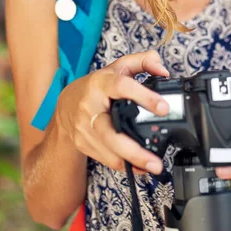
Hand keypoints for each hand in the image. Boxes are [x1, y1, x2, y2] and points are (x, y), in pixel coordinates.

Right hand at [55, 50, 170, 175]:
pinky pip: (106, 158)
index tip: (164, 108)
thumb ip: (143, 62)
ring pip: (109, 149)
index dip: (144, 96)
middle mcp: (90, 107)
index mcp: (101, 84)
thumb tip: (163, 70)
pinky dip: (125, 165)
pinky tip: (141, 168)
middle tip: (156, 160)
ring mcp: (85, 128)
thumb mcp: (118, 67)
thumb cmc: (97, 86)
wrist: (66, 104)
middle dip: (134, 149)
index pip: (122, 87)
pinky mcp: (84, 143)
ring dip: (132, 162)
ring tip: (153, 166)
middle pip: (111, 132)